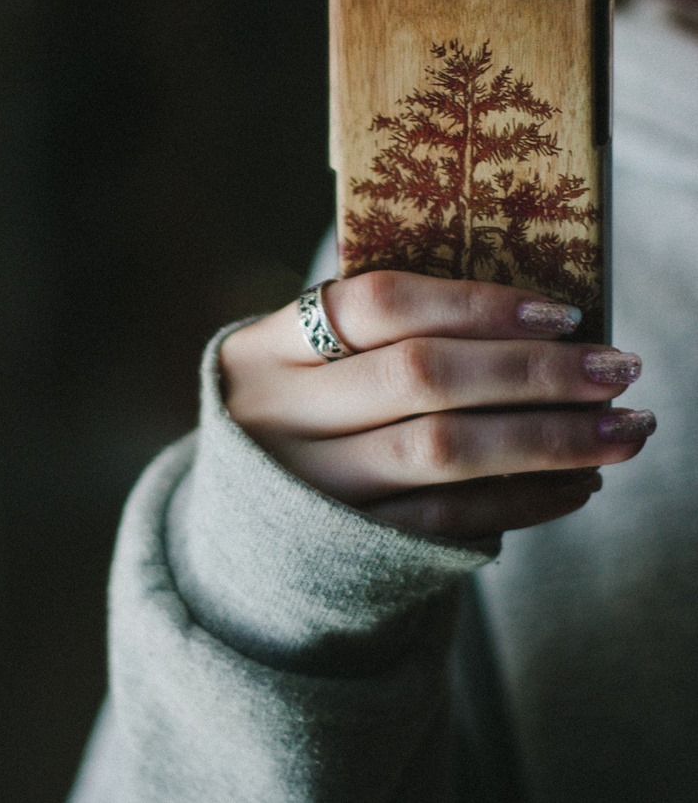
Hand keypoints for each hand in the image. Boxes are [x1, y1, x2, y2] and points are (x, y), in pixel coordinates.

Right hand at [219, 271, 653, 540]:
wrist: (229, 533)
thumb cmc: (294, 418)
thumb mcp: (301, 361)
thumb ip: (377, 334)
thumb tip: (533, 318)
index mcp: (264, 347)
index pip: (377, 303)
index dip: (475, 302)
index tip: (564, 311)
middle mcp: (278, 414)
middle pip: (420, 375)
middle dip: (533, 371)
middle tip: (620, 367)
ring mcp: (308, 489)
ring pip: (440, 452)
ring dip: (547, 439)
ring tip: (622, 430)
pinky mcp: (344, 550)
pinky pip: (446, 521)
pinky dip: (520, 500)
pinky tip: (575, 484)